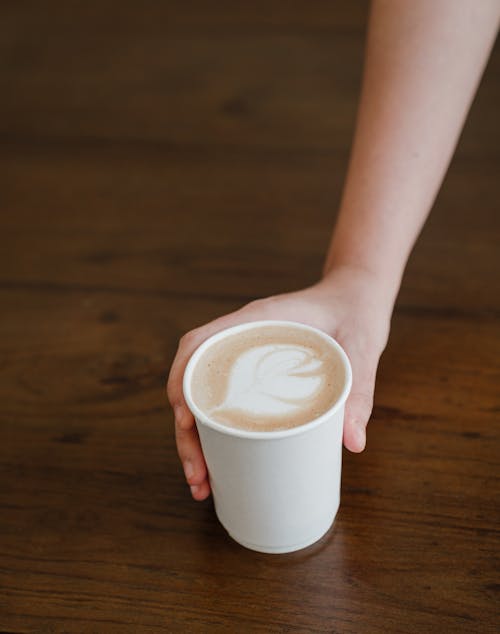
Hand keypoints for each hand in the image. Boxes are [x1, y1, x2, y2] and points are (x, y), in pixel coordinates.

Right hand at [167, 266, 391, 500]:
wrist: (357, 296)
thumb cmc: (355, 312)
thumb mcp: (362, 346)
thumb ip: (359, 389)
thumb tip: (353, 443)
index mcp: (258, 320)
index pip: (199, 345)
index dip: (183, 382)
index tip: (186, 423)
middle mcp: (242, 335)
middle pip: (192, 380)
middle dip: (185, 430)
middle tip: (198, 475)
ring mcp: (244, 353)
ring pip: (202, 394)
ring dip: (194, 437)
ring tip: (202, 481)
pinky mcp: (253, 370)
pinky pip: (222, 396)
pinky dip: (213, 429)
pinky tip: (219, 461)